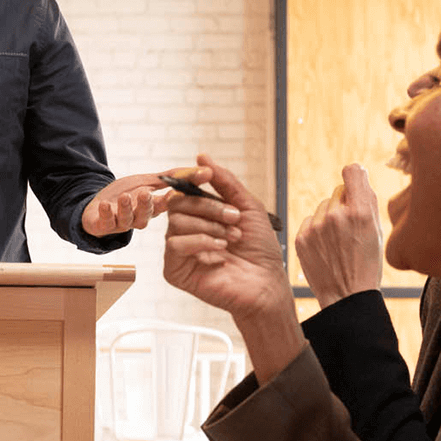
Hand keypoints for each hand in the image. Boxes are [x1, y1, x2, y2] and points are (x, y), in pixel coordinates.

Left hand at [80, 172, 169, 236]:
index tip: (176, 192)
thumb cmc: (126, 194)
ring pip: (127, 219)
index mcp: (152, 208)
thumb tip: (200, 171)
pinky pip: (106, 223)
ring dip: (126, 208)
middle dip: (146, 205)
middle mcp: (139, 218)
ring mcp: (121, 223)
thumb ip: (169, 177)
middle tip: (146, 193)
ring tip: (124, 197)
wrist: (97, 206)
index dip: (171, 200)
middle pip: (146, 214)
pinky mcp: (104, 225)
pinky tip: (105, 205)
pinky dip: (106, 214)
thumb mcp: (146, 182)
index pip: (165, 205)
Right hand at [162, 155, 302, 381]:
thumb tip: (202, 156)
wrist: (266, 284)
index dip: (190, 178)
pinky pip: (175, 245)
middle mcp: (186, 230)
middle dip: (208, 207)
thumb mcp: (247, 207)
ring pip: (175, 223)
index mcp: (199, 215)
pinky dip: (200, 243)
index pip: (183, 190)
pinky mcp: (174, 270)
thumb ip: (225, 182)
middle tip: (234, 218)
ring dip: (209, 227)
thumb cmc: (259, 250)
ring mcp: (179, 250)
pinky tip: (220, 252)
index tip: (206, 173)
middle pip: (177, 203)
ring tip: (232, 239)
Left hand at [296, 163, 382, 307]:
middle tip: (350, 227)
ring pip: (322, 207)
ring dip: (329, 217)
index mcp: (360, 212)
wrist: (346, 296)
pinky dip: (316, 230)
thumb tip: (358, 171)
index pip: (352, 171)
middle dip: (344, 204)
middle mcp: (336, 215)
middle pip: (337, 192)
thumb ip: (367, 200)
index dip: (354, 175)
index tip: (354, 181)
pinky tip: (325, 248)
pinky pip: (309, 221)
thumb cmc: (367, 263)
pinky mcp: (301, 237)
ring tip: (338, 241)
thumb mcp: (377, 231)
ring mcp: (315, 227)